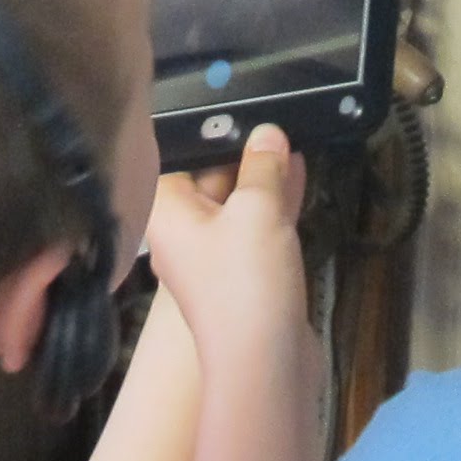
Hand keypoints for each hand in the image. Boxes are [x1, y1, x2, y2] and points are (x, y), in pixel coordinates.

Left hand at [146, 123, 309, 359]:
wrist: (263, 363)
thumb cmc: (244, 279)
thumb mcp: (257, 209)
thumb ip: (262, 166)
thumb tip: (267, 132)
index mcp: (164, 212)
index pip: (168, 157)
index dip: (194, 128)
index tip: (218, 98)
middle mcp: (180, 232)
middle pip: (202, 177)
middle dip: (233, 148)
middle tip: (262, 108)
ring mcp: (212, 255)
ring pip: (233, 201)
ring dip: (258, 173)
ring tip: (286, 134)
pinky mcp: (243, 273)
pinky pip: (254, 225)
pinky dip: (272, 200)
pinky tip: (297, 169)